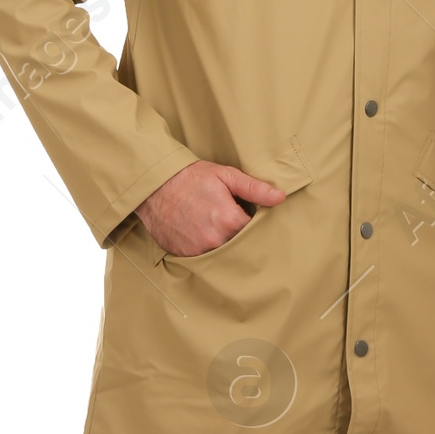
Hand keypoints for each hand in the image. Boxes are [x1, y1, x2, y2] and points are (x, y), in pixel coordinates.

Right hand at [136, 161, 285, 255]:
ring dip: (225, 245)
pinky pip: (204, 258)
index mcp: (229, 220)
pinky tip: (202, 234)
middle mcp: (215, 240)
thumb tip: (280, 198)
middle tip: (232, 222)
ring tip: (216, 226)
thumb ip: (254, 188)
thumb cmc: (191, 177)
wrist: (154, 186)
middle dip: (242, 237)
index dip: (255, 225)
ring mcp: (198, 250)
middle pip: (241, 246)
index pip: (255, 232)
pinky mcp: (184, 255)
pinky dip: (207, 250)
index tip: (250, 216)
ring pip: (223, 254)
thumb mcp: (225, 175)